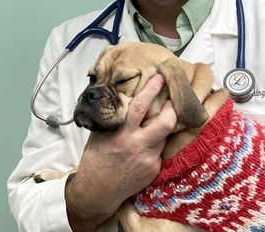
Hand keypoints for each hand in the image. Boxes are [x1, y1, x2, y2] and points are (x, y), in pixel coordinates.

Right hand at [65, 74, 176, 231]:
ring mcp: (148, 159)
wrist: (97, 190)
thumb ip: (116, 119)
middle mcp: (137, 144)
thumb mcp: (101, 133)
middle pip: (165, 122)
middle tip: (172, 99)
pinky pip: (160, 151)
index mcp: (121, 132)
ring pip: (165, 136)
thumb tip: (125, 99)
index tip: (159, 77)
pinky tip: (147, 146)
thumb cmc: (96, 158)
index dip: (152, 89)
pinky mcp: (154, 170)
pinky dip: (156, 145)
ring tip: (160, 120)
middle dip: (172, 108)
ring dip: (164, 126)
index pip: (140, 105)